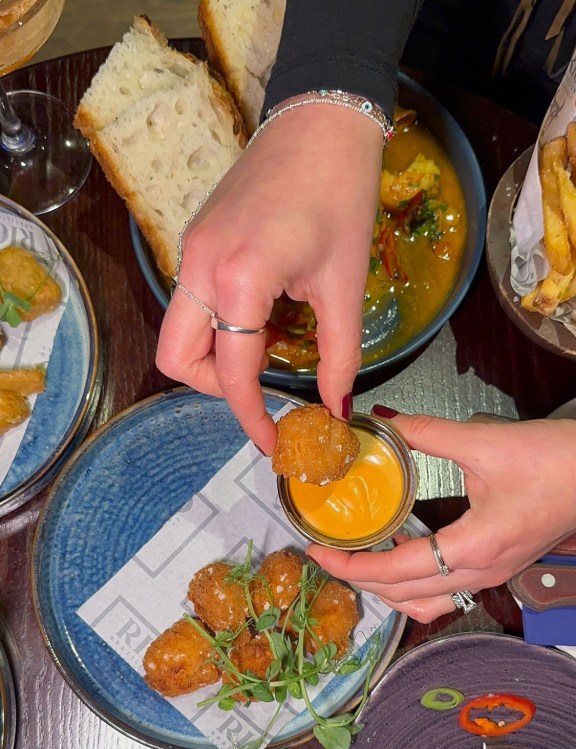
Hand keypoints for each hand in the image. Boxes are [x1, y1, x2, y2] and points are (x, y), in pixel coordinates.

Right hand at [156, 102, 383, 452]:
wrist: (320, 120)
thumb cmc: (341, 193)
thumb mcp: (345, 285)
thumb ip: (340, 356)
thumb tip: (336, 410)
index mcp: (238, 278)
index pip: (232, 374)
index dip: (254, 418)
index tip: (275, 442)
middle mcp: (199, 266)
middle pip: (177, 361)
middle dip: (217, 390)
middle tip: (263, 392)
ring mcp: (190, 250)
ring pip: (177, 334)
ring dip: (216, 358)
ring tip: (267, 352)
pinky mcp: (194, 240)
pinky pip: (190, 304)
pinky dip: (218, 326)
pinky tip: (261, 315)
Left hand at [308, 412, 575, 621]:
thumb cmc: (554, 461)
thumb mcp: (484, 442)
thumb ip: (425, 433)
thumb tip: (381, 421)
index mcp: (473, 548)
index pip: (396, 572)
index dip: (351, 566)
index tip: (318, 551)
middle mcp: (481, 573)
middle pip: (405, 596)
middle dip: (360, 580)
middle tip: (328, 554)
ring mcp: (492, 575)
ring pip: (427, 604)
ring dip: (388, 589)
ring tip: (359, 560)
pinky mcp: (499, 567)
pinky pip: (446, 591)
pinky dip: (415, 584)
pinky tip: (401, 555)